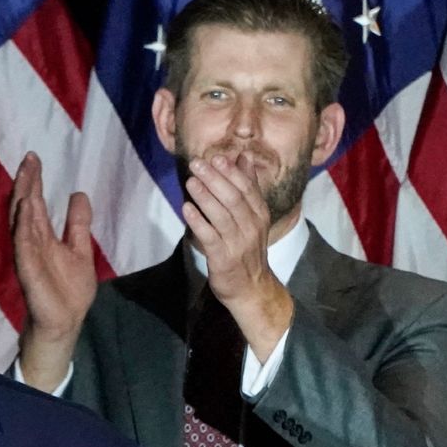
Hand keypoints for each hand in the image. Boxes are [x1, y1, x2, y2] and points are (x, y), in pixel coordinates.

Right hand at [10, 152, 96, 391]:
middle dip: (26, 182)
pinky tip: (26, 207)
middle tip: (29, 158)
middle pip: (25, 206)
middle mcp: (31, 242)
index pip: (35, 203)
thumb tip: (78, 193)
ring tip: (26, 176)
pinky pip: (23, 244)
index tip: (34, 158)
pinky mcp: (27, 269)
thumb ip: (77, 224)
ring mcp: (27, 255)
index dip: (34, 181)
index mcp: (42, 236)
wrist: (65, 322)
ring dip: (22, 198)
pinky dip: (23, 225)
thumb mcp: (80, 249)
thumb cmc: (70, 290)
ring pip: (21, 221)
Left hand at [182, 154, 293, 360]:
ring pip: (222, 216)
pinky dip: (199, 222)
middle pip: (233, 198)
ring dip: (205, 197)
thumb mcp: (253, 217)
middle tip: (197, 164)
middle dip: (215, 179)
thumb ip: (248, 187)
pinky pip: (210, 237)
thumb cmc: (247, 249)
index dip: (231, 172)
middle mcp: (251, 227)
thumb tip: (244, 157)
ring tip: (191, 181)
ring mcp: (238, 243)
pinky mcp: (224, 258)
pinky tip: (186, 209)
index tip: (216, 158)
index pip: (247, 189)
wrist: (251, 288)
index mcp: (259, 214)